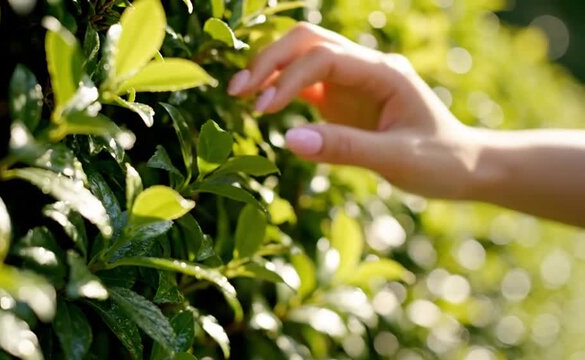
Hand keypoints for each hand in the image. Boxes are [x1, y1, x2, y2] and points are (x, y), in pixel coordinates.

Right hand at [228, 22, 479, 199]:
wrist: (466, 167)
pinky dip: (280, 89)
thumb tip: (287, 141)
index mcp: (383, 71)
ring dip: (270, 69)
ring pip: (302, 57)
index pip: (323, 58)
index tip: (264, 109)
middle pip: (307, 42)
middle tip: (236, 90)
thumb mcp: (397, 158)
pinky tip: (261, 104)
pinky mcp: (344, 100)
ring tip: (239, 95)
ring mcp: (353, 82)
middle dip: (269, 60)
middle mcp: (366, 68)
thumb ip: (344, 148)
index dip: (288, 77)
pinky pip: (305, 83)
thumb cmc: (442, 161)